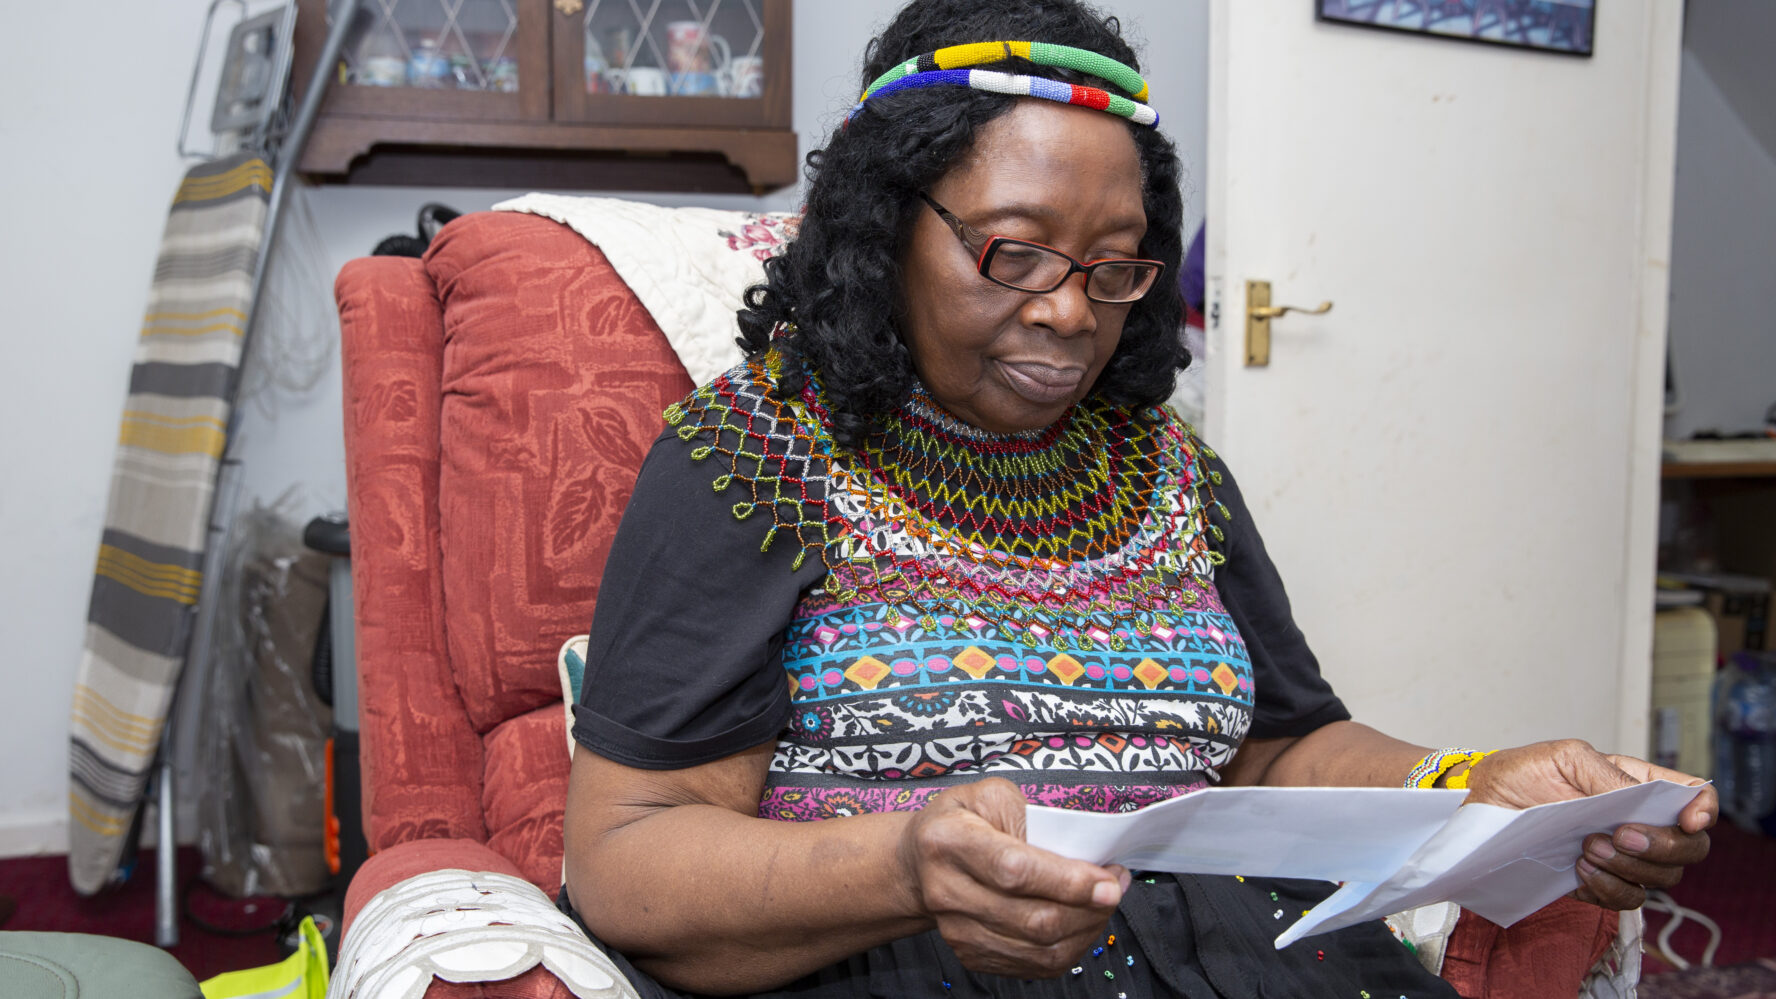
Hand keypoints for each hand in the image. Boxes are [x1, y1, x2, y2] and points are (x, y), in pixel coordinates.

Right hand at [898, 778, 1127, 977]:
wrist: (919, 862)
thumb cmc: (961, 822)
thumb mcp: (989, 795)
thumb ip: (1032, 815)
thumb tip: (1077, 852)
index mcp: (949, 841)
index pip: (1015, 871)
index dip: (1068, 881)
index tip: (1108, 881)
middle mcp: (947, 891)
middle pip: (1033, 919)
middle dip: (1088, 908)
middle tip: (1114, 887)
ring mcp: (957, 931)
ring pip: (1039, 949)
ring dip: (1085, 929)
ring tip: (1102, 903)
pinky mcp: (971, 955)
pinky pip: (1034, 965)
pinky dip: (1069, 947)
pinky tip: (1080, 922)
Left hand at [1461, 739, 1714, 909]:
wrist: (1481, 809)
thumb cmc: (1520, 775)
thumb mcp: (1563, 757)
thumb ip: (1606, 775)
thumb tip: (1638, 800)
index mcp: (1636, 784)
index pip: (1693, 796)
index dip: (1703, 809)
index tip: (1688, 821)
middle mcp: (1637, 822)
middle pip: (1689, 847)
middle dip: (1662, 847)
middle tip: (1618, 836)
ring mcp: (1621, 856)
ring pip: (1662, 878)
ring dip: (1629, 868)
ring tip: (1586, 848)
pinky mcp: (1599, 883)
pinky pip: (1625, 900)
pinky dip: (1608, 889)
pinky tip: (1578, 870)